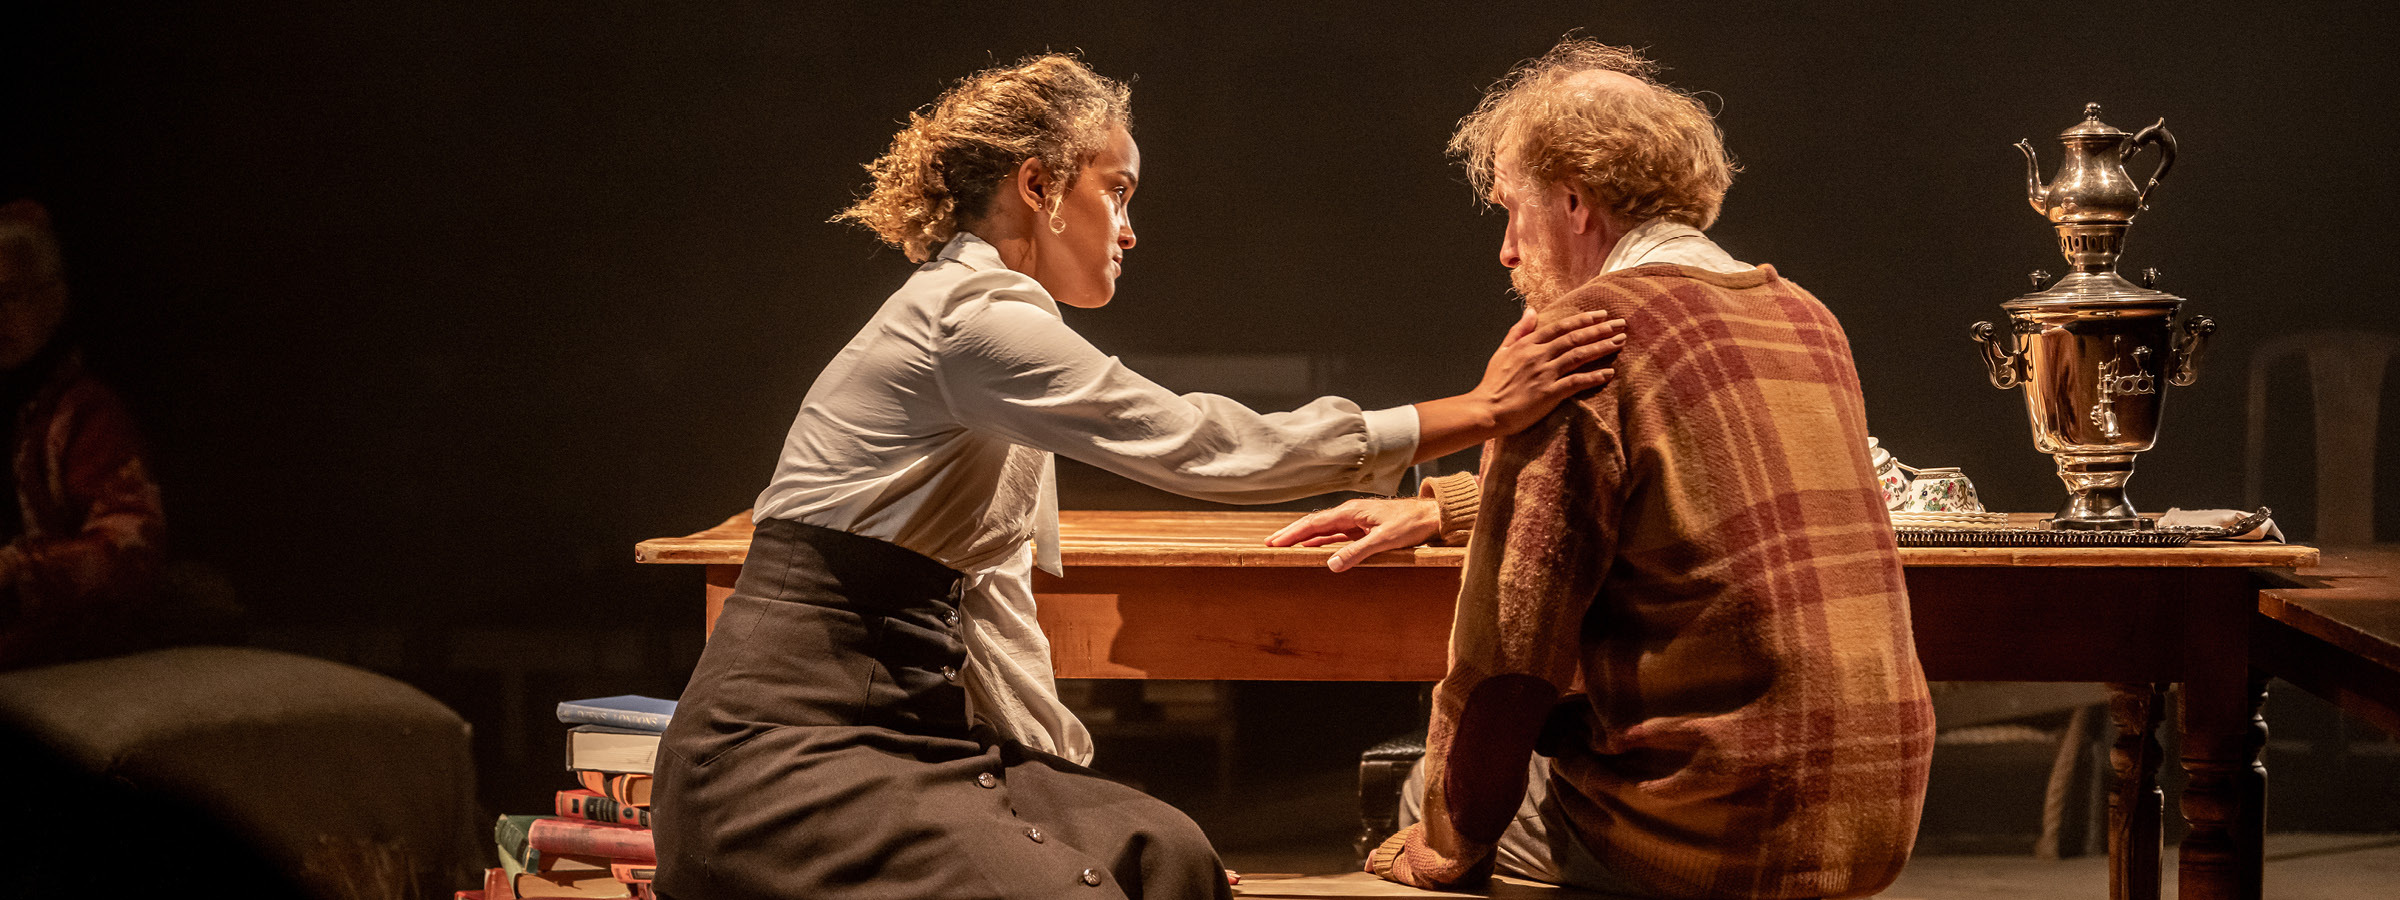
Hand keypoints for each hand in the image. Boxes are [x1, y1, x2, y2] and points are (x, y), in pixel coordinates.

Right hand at [1265, 497, 1440, 571]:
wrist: (1433, 516)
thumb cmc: (1412, 524)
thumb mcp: (1384, 540)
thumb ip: (1357, 552)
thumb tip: (1331, 564)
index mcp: (1351, 512)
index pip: (1314, 524)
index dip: (1292, 534)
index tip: (1274, 542)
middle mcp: (1350, 513)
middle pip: (1314, 524)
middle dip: (1291, 534)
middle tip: (1270, 543)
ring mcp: (1357, 521)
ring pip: (1323, 530)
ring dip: (1304, 538)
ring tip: (1285, 546)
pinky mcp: (1364, 529)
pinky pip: (1336, 535)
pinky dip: (1321, 541)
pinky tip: (1314, 548)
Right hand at [1410, 309, 1625, 462]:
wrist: (1486, 410)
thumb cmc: (1493, 384)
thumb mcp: (1502, 351)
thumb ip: (1519, 330)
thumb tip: (1531, 310)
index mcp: (1528, 345)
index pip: (1560, 327)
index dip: (1583, 320)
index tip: (1602, 315)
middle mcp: (1538, 356)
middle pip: (1574, 338)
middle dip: (1600, 330)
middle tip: (1621, 325)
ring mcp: (1544, 374)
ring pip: (1578, 355)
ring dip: (1601, 347)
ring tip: (1619, 342)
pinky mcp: (1549, 394)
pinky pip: (1576, 382)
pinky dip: (1593, 377)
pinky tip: (1609, 373)